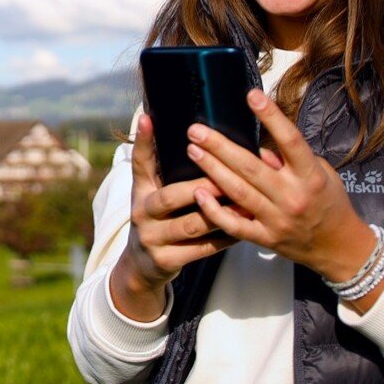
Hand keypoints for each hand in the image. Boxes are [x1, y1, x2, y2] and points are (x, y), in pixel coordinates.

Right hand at [109, 114, 237, 321]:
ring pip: (190, 225)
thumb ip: (162, 166)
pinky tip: (243, 229)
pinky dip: (223, 238)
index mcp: (140, 191)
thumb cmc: (158, 219)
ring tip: (244, 203)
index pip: (139, 162)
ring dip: (220, 213)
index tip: (148, 118)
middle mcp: (141, 213)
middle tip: (227, 176)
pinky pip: (201, 249)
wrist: (141, 265)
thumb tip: (170, 125)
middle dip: (201, 186)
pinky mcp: (165, 261)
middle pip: (170, 196)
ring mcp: (152, 239)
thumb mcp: (152, 192)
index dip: (142, 140)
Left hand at [184, 88, 375, 284]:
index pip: (290, 141)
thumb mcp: (322, 173)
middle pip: (251, 167)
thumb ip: (290, 159)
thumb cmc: (328, 202)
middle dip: (220, 146)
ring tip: (193, 150)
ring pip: (238, 192)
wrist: (338, 247)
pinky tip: (199, 193)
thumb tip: (258, 146)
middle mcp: (293, 196)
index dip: (271, 117)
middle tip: (196, 130)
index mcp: (310, 175)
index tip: (252, 96)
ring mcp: (278, 219)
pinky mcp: (265, 238)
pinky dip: (214, 210)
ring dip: (212, 170)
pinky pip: (234, 225)